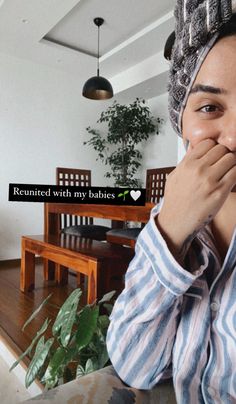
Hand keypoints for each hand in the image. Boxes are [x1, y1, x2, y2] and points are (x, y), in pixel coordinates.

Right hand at [157, 139, 235, 260]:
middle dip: (224, 156)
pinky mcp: (219, 192)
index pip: (208, 143)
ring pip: (231, 159)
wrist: (175, 222)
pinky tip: (230, 181)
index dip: (213, 148)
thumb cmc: (175, 201)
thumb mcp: (174, 176)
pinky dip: (235, 174)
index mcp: (187, 164)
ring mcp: (209, 180)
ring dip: (232, 165)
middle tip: (223, 165)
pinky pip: (235, 173)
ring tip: (227, 173)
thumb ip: (185, 162)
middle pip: (221, 149)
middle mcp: (198, 170)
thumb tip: (194, 150)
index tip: (214, 155)